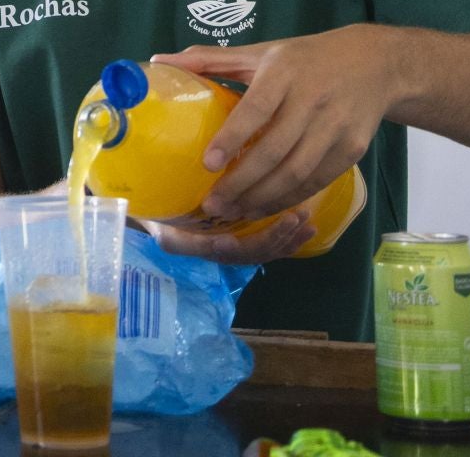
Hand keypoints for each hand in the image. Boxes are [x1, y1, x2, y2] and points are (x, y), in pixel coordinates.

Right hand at [144, 210, 314, 264]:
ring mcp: (239, 248)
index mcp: (210, 251)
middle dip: (279, 235)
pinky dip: (291, 237)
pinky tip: (308, 226)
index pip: (236, 250)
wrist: (161, 222)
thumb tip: (184, 239)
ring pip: (269, 249)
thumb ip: (173, 240)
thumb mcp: (164, 233)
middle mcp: (228, 253)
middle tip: (297, 217)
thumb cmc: (163, 222)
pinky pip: (273, 243)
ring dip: (290, 236)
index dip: (254, 240)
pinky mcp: (248, 239)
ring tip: (306, 219)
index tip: (275, 222)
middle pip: (259, 251)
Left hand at [151, 26, 398, 219]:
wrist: (375, 64)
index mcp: (284, 73)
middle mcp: (312, 100)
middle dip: (243, 183)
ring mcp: (336, 127)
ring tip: (234, 212)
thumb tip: (158, 60)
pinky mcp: (352, 149)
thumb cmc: (305, 59)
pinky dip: (290, 199)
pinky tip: (265, 207)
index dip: (232, 138)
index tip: (208, 164)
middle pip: (275, 151)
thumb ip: (210, 59)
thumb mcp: (261, 52)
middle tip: (213, 204)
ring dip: (263, 198)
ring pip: (297, 172)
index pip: (256, 110)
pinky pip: (317, 181)